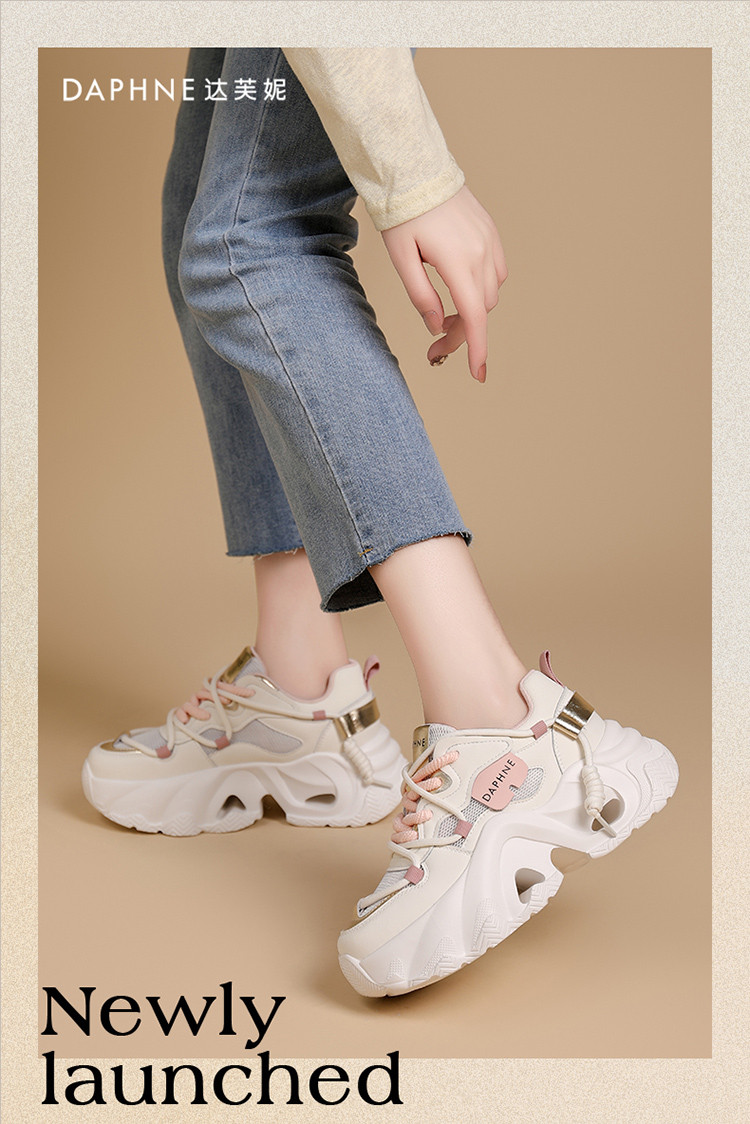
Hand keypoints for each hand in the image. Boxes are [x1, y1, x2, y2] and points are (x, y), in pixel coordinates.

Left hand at [380, 185, 507, 381]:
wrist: (416, 170)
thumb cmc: (403, 215)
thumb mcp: (401, 259)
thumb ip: (421, 296)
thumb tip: (437, 325)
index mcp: (457, 262)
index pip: (474, 317)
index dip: (476, 349)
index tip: (478, 375)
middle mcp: (480, 253)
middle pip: (481, 310)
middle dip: (463, 333)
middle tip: (435, 346)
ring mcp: (489, 241)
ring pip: (490, 293)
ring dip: (473, 311)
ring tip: (447, 315)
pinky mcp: (491, 232)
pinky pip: (496, 272)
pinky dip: (482, 288)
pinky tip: (461, 287)